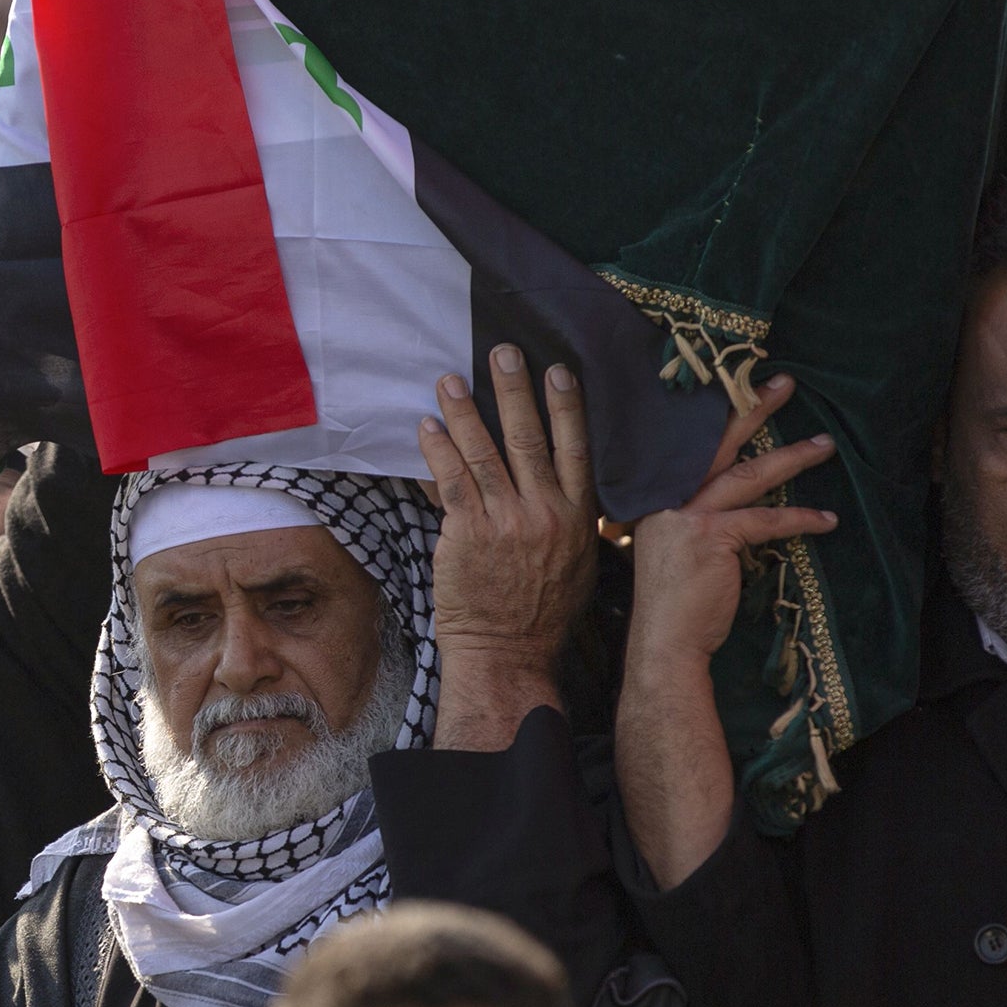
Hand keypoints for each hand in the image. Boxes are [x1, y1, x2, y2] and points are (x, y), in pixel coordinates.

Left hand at [420, 344, 597, 679]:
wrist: (509, 654)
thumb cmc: (543, 613)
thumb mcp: (578, 563)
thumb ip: (571, 518)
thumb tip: (561, 481)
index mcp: (578, 517)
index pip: (576, 450)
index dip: (567, 407)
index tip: (558, 371)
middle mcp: (545, 513)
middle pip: (529, 439)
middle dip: (514, 391)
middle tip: (503, 353)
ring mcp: (505, 522)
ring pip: (483, 453)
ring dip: (465, 411)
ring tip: (450, 379)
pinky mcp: (467, 534)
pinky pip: (450, 481)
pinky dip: (438, 450)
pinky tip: (427, 426)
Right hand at [625, 374, 838, 670]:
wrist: (665, 643)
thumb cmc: (676, 602)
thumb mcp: (676, 548)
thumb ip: (695, 518)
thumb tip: (738, 501)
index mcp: (656, 494)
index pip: (692, 445)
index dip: (720, 414)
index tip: (745, 386)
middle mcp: (666, 496)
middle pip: (717, 441)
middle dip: (752, 407)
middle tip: (783, 382)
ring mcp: (687, 514)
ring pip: (748, 473)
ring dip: (791, 456)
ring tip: (824, 444)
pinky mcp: (712, 537)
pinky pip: (765, 519)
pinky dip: (800, 518)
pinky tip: (826, 518)